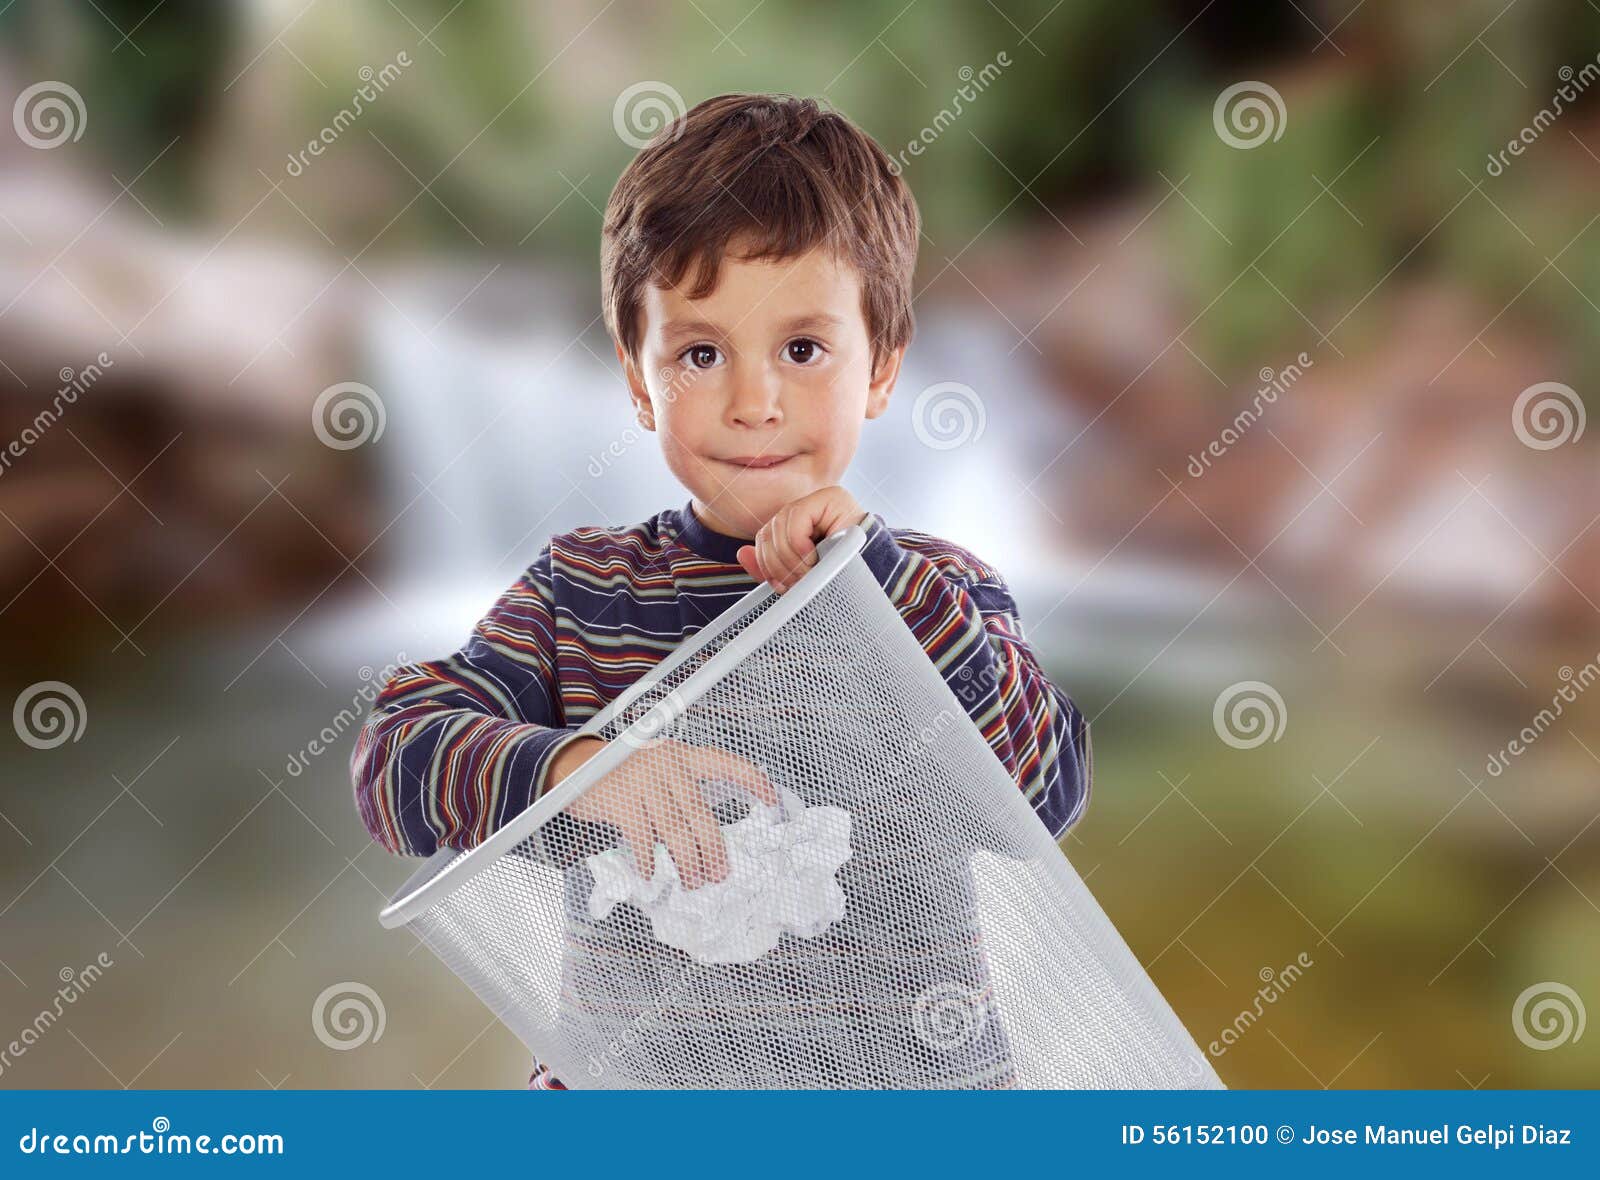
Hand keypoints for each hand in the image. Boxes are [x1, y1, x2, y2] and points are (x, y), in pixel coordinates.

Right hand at [551, 735, 777, 887]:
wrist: (574, 766)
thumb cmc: (623, 777)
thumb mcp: (657, 772)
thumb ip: (681, 795)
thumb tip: (705, 841)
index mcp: (683, 756)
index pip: (727, 765)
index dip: (753, 782)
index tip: (772, 800)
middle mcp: (668, 764)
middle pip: (700, 815)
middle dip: (713, 850)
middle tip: (719, 874)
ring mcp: (643, 781)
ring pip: (675, 831)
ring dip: (686, 863)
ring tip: (692, 881)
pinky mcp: (621, 799)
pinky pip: (643, 838)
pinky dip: (649, 861)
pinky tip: (652, 874)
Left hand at [735, 486, 867, 593]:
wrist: (881, 579)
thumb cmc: (844, 579)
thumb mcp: (799, 576)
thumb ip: (771, 566)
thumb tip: (741, 553)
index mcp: (800, 524)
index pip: (766, 536)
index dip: (765, 562)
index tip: (779, 586)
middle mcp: (809, 507)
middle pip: (769, 529)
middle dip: (776, 563)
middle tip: (794, 584)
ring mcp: (821, 499)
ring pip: (779, 525)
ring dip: (790, 559)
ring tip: (809, 574)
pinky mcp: (832, 497)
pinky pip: (796, 521)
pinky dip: (799, 546)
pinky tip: (816, 558)